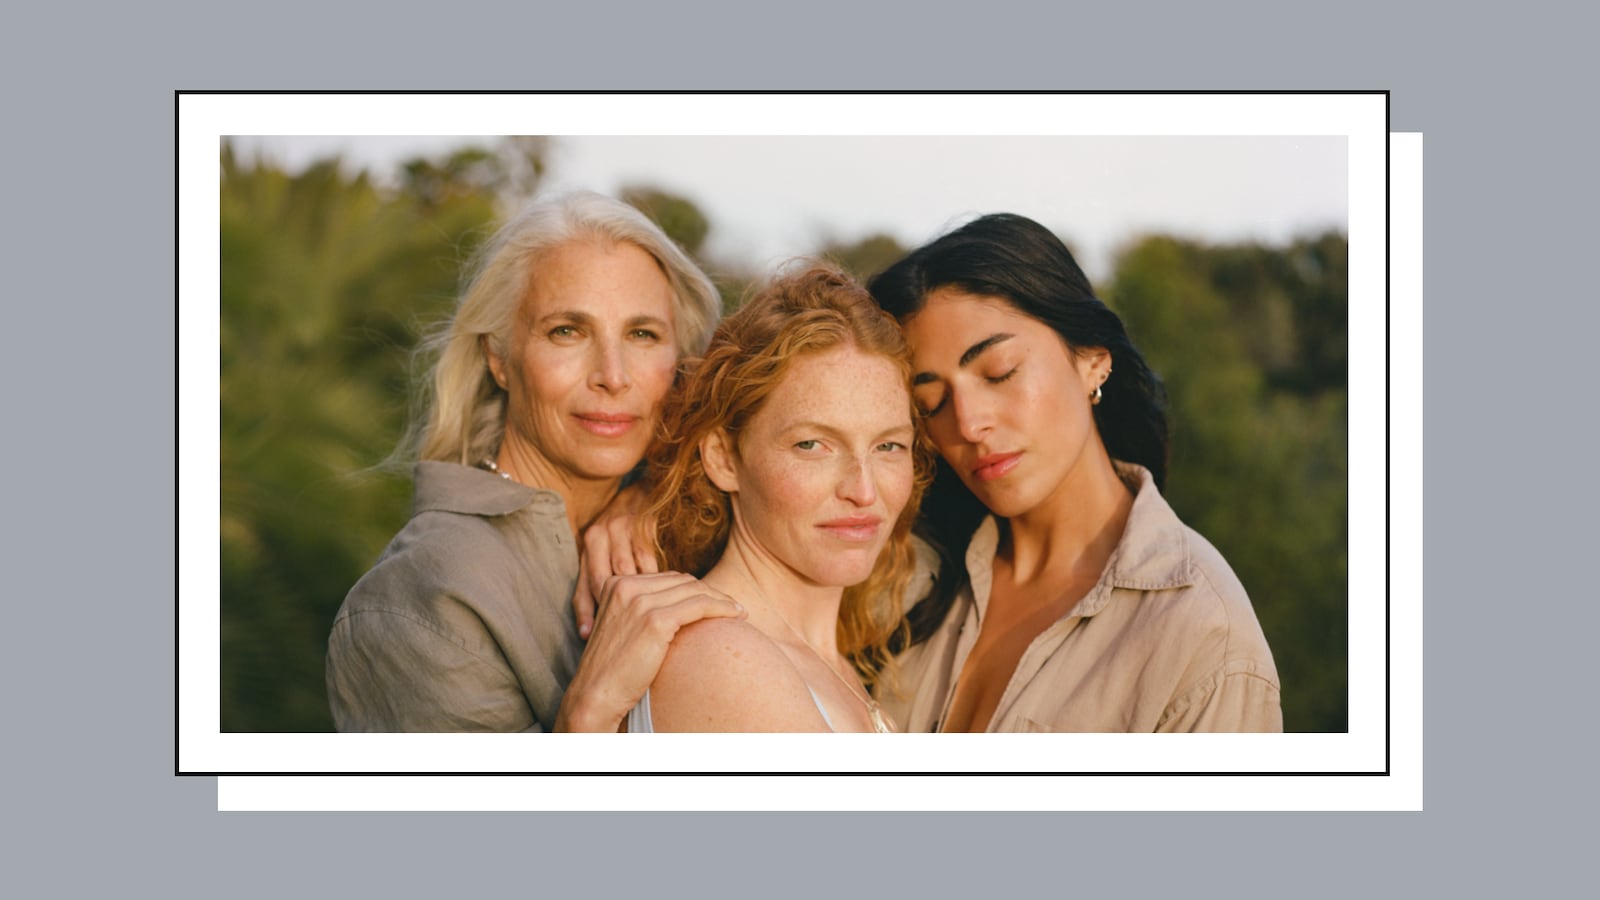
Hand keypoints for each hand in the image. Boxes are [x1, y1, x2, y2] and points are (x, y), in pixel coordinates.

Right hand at [554, 572, 744, 731]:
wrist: (595, 696)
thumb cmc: (613, 671)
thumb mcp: (623, 630)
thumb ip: (642, 611)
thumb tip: (681, 608)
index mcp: (616, 584)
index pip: (668, 578)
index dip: (696, 589)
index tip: (716, 601)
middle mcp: (626, 586)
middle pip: (683, 581)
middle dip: (712, 592)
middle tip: (733, 607)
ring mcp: (639, 602)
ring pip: (695, 591)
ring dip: (722, 600)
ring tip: (739, 612)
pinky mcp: (654, 621)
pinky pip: (699, 606)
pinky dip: (721, 609)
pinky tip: (735, 616)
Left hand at [575, 484, 659, 638]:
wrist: (643, 494)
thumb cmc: (621, 537)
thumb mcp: (601, 558)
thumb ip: (593, 592)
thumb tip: (587, 633)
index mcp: (589, 545)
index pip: (586, 585)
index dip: (589, 612)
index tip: (590, 635)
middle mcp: (601, 533)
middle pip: (607, 580)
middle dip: (616, 606)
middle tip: (627, 626)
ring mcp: (622, 526)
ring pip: (627, 571)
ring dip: (638, 593)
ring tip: (646, 614)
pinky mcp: (643, 523)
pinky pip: (647, 559)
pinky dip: (653, 578)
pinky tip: (662, 593)